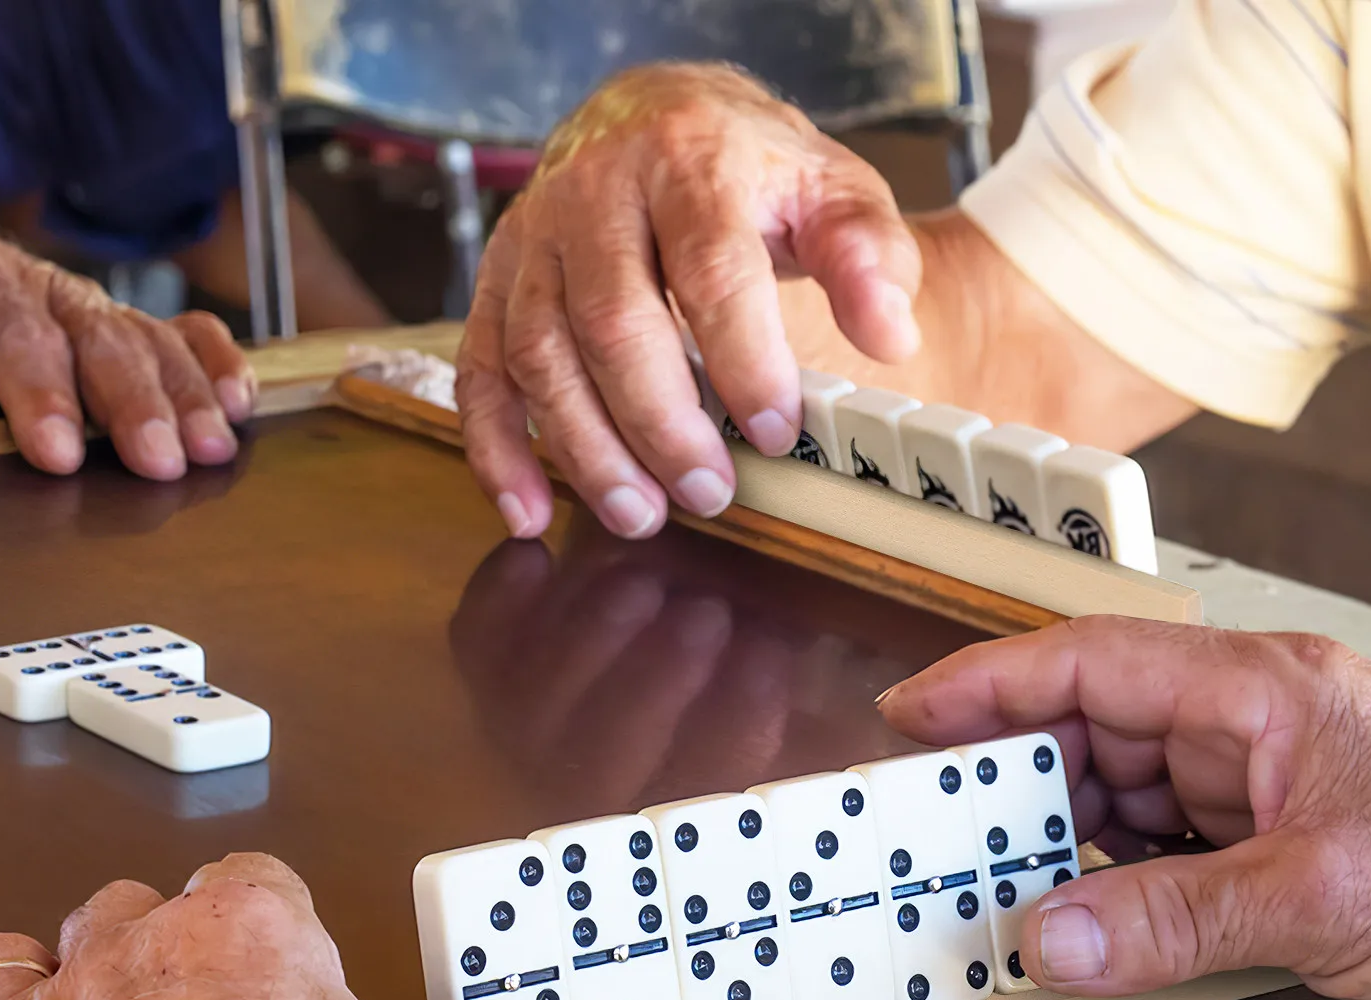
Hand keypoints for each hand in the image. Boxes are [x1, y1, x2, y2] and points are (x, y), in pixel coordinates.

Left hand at [0, 221, 256, 479]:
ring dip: (187, 399)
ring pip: (150, 342)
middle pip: (99, 339)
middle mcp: (42, 292)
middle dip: (135, 402)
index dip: (41, 390)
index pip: (12, 329)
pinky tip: (237, 404)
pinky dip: (217, 365)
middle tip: (159, 460)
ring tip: (211, 450)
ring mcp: (94, 310)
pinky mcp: (131, 329)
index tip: (60, 453)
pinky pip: (187, 334)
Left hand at [449, 522, 917, 811]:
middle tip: (706, 611)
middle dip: (657, 678)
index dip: (733, 724)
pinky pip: (478, 641)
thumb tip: (889, 719)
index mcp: (667, 802)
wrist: (635, 660)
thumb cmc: (731, 696)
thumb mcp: (786, 722)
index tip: (773, 654)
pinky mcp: (489, 674)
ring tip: (646, 574)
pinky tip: (539, 551)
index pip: (696, 788)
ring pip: (537, 700)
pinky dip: (500, 593)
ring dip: (593, 632)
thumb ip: (821, 726)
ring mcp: (525, 731)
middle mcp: (584, 785)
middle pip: (603, 754)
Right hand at [457, 62, 922, 541]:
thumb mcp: (830, 189)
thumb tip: (889, 333)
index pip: (711, 268)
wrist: (654, 113)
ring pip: (539, 352)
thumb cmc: (748, 169)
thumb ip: (868, 256)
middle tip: (710, 492)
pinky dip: (499, 450)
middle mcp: (595, 191)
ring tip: (639, 515)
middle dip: (661, 422)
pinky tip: (530, 510)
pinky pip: (481, 370)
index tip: (777, 431)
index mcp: (689, 158)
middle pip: (613, 321)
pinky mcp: (497, 282)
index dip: (743, 360)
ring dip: (586, 448)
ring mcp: (534, 239)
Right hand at [879, 618, 1370, 999]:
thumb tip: (1049, 937)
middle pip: (1091, 728)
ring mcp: (1254, 785)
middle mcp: (1248, 725)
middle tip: (938, 830)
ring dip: (1055, 837)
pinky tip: (1076, 908)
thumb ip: (1171, 918)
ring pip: (1114, 792)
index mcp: (1260, 689)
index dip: (989, 683)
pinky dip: (1103, 875)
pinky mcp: (1261, 843)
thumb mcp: (1317, 898)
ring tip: (995, 881)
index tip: (914, 715)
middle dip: (1011, 779)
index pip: (1094, 662)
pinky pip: (1151, 845)